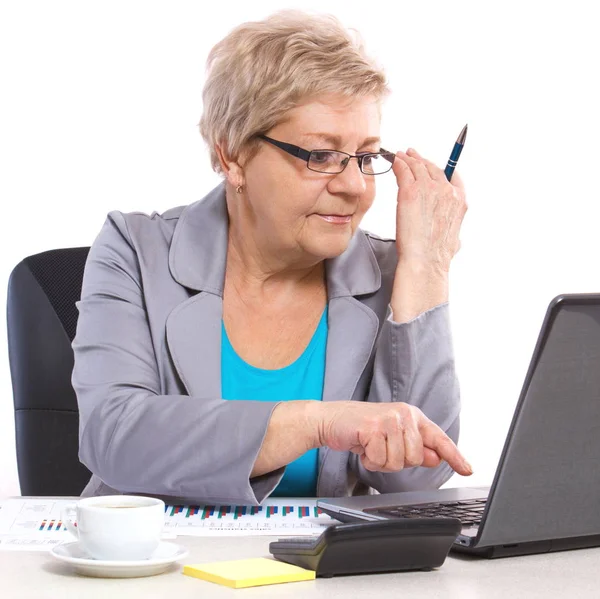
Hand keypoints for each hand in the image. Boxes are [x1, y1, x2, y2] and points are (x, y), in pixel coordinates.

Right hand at [317, 401, 471, 475]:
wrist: (332, 420)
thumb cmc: (361, 429)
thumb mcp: (391, 438)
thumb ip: (415, 447)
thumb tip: (435, 457)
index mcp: (412, 416)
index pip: (439, 438)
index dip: (454, 456)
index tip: (467, 470)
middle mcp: (404, 414)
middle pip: (416, 458)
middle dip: (397, 461)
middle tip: (381, 449)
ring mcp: (389, 419)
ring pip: (398, 462)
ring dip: (382, 462)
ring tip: (371, 447)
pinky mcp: (374, 428)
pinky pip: (380, 460)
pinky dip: (370, 460)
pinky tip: (363, 447)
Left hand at [393, 148, 466, 272]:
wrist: (425, 260)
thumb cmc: (437, 256)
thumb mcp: (455, 242)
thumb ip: (454, 233)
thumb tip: (456, 240)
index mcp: (459, 201)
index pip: (452, 175)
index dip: (441, 168)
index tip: (432, 165)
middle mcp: (446, 191)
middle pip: (432, 168)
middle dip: (422, 160)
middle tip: (412, 155)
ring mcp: (429, 189)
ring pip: (417, 166)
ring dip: (408, 159)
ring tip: (401, 155)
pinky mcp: (410, 191)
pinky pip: (404, 171)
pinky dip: (399, 164)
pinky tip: (394, 162)